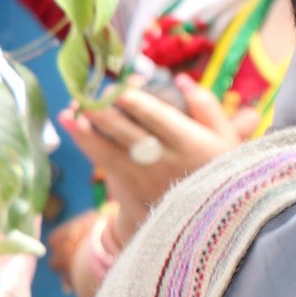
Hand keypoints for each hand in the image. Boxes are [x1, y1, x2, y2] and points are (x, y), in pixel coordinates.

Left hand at [58, 81, 240, 239]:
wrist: (210, 217)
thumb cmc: (219, 168)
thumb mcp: (227, 138)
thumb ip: (206, 106)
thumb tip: (181, 79)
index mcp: (190, 143)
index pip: (159, 119)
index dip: (136, 103)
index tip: (118, 89)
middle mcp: (164, 161)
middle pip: (128, 133)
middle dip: (104, 112)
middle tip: (86, 94)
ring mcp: (144, 177)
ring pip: (109, 151)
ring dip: (85, 130)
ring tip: (68, 112)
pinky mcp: (131, 188)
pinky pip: (104, 163)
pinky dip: (87, 144)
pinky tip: (74, 128)